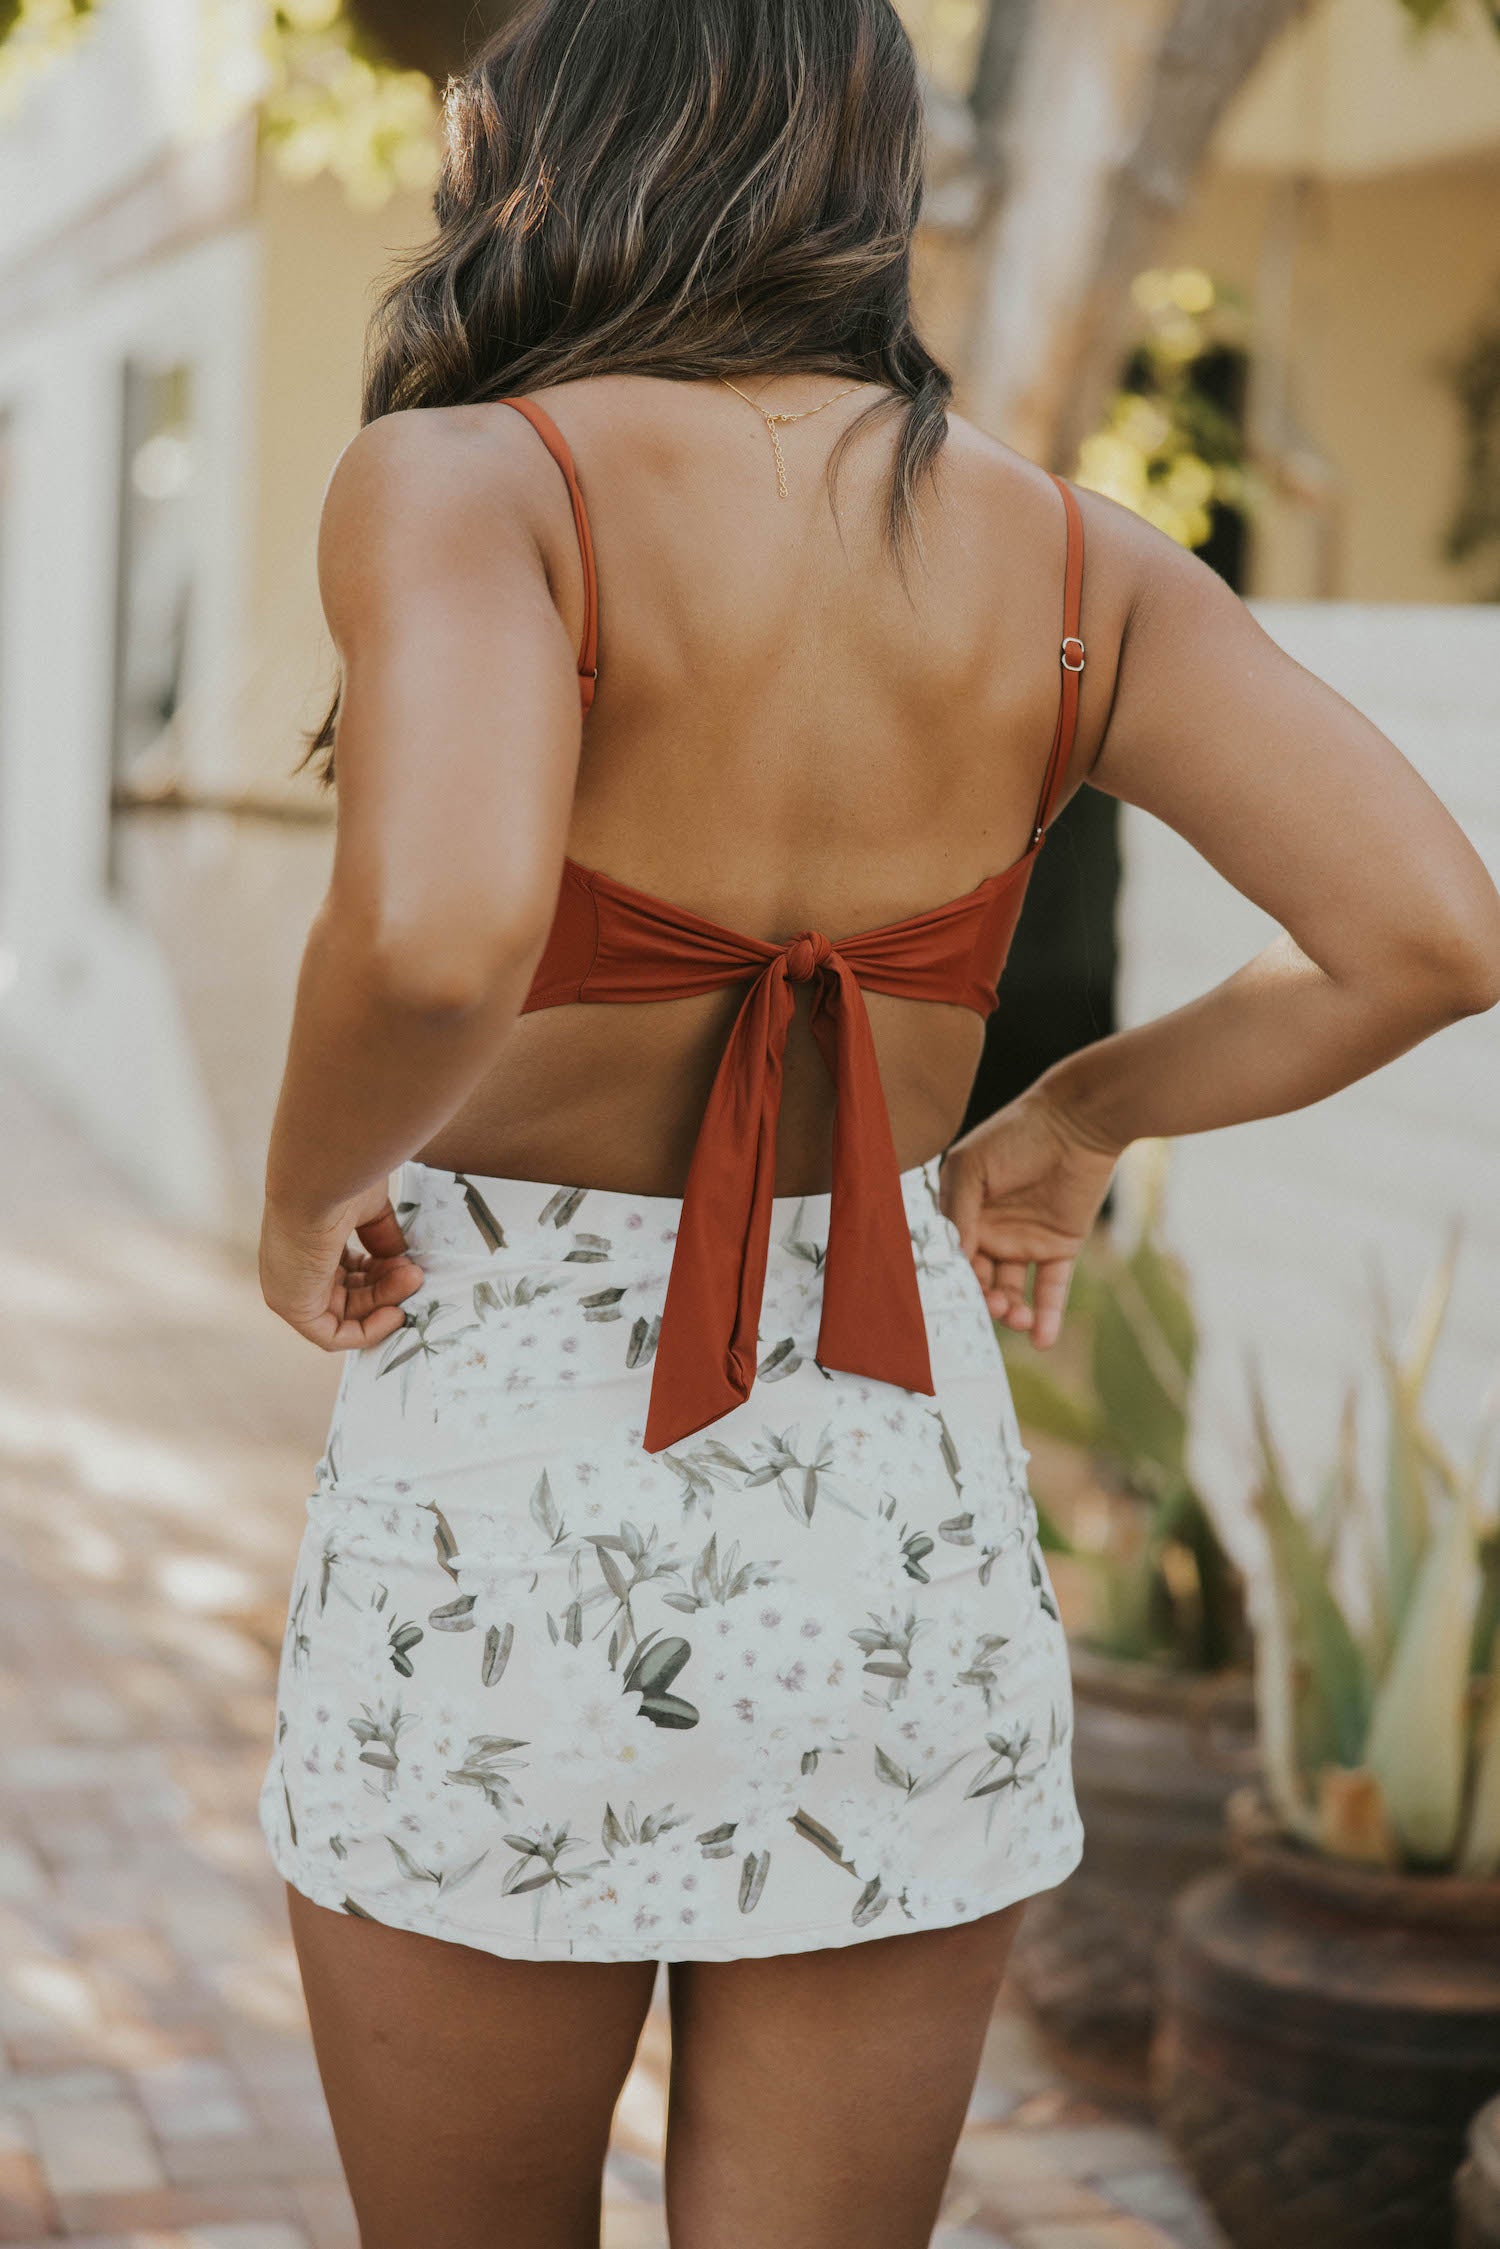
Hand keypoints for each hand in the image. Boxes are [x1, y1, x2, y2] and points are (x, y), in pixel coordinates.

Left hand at [259, 1180, 424, 1350]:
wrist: (319, 1176)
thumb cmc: (338, 1181)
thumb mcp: (367, 1210)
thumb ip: (381, 1237)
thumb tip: (400, 1259)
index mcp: (307, 1240)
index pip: (345, 1269)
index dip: (379, 1271)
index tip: (406, 1262)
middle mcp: (295, 1266)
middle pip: (349, 1292)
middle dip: (388, 1286)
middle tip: (415, 1273)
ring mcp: (290, 1287)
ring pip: (346, 1313)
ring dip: (386, 1302)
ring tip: (413, 1279)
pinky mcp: (292, 1306)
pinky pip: (333, 1335)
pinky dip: (368, 1331)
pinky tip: (394, 1312)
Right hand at [939, 1082, 1121, 1345]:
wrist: (1080, 1121)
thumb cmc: (1017, 1134)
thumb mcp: (972, 1166)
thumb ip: (957, 1211)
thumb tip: (952, 1258)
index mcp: (962, 1211)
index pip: (950, 1256)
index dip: (951, 1278)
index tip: (954, 1296)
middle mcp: (990, 1231)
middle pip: (978, 1280)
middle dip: (981, 1299)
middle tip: (993, 1305)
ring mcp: (1025, 1240)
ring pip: (1010, 1291)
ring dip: (1010, 1312)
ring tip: (1016, 1318)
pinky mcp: (1060, 1246)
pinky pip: (1050, 1289)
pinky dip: (1047, 1316)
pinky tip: (1042, 1339)